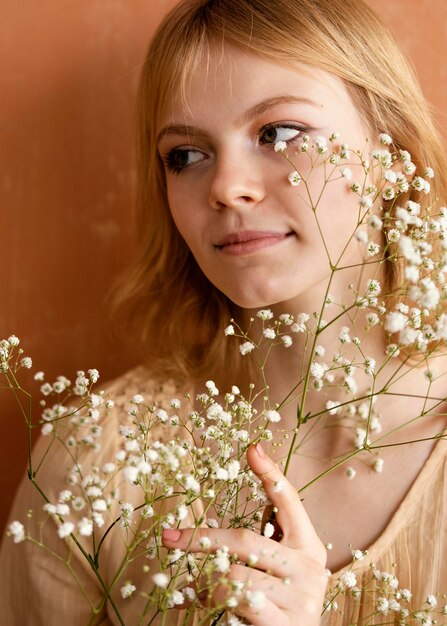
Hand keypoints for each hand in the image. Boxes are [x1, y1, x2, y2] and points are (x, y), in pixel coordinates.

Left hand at [162, 443, 327, 624]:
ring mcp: (302, 596)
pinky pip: (236, 600)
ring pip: (234, 573)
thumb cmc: (278, 609)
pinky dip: (210, 600)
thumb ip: (256, 549)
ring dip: (205, 583)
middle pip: (245, 539)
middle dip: (201, 538)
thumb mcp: (273, 573)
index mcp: (308, 546)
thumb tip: (210, 533)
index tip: (252, 448)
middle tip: (169, 537)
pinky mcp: (288, 623)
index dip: (270, 473)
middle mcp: (311, 567)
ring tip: (198, 591)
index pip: (289, 501)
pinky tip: (198, 603)